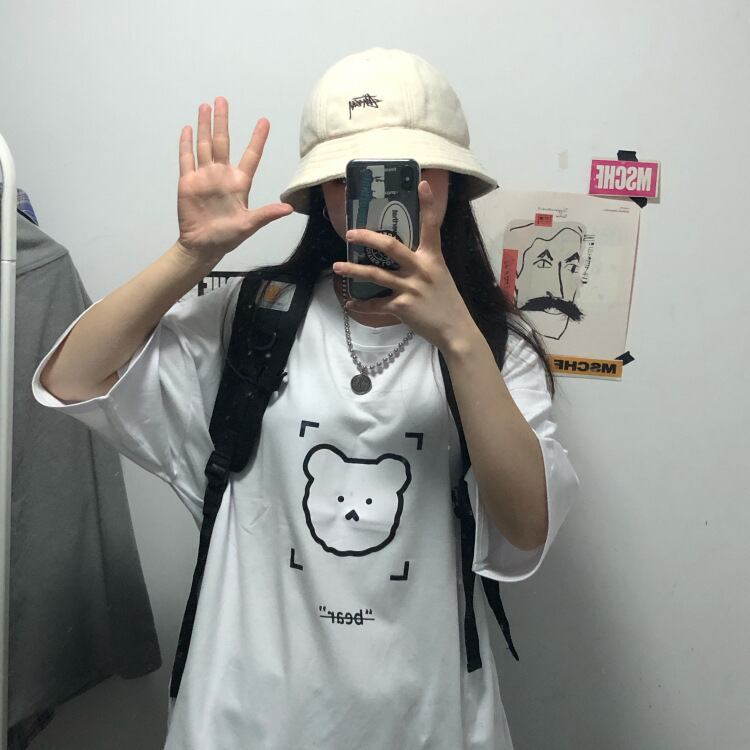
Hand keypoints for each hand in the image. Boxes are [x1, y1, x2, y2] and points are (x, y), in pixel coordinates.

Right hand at [176, 97, 292, 259]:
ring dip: (204, 126)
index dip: (257, 139)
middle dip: (222, 121)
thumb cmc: (227, 237)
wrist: (202, 246)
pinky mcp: (188, 182)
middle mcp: (222, 175)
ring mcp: (204, 177)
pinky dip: (186, 144)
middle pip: (223, 142)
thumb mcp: (249, 225)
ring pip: (204, 145)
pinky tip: (188, 128)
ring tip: (206, 106)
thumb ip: (266, 214)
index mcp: (240, 184)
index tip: (264, 121)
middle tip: (223, 100)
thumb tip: (289, 209)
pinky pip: (186, 159)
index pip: (251, 156)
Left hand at [332, 179, 477, 350]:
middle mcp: (422, 268)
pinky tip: (350, 305)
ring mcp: (411, 288)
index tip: (421, 182)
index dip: (428, 203)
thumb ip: (423, 263)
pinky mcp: (402, 307)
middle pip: (390, 246)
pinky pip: (376, 304)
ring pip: (376, 274)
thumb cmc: (447, 302)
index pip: (432, 225)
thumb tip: (402, 256)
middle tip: (350, 233)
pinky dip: (361, 306)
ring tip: (338, 266)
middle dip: (368, 237)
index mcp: (433, 257)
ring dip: (354, 269)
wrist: (455, 330)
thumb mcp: (440, 275)